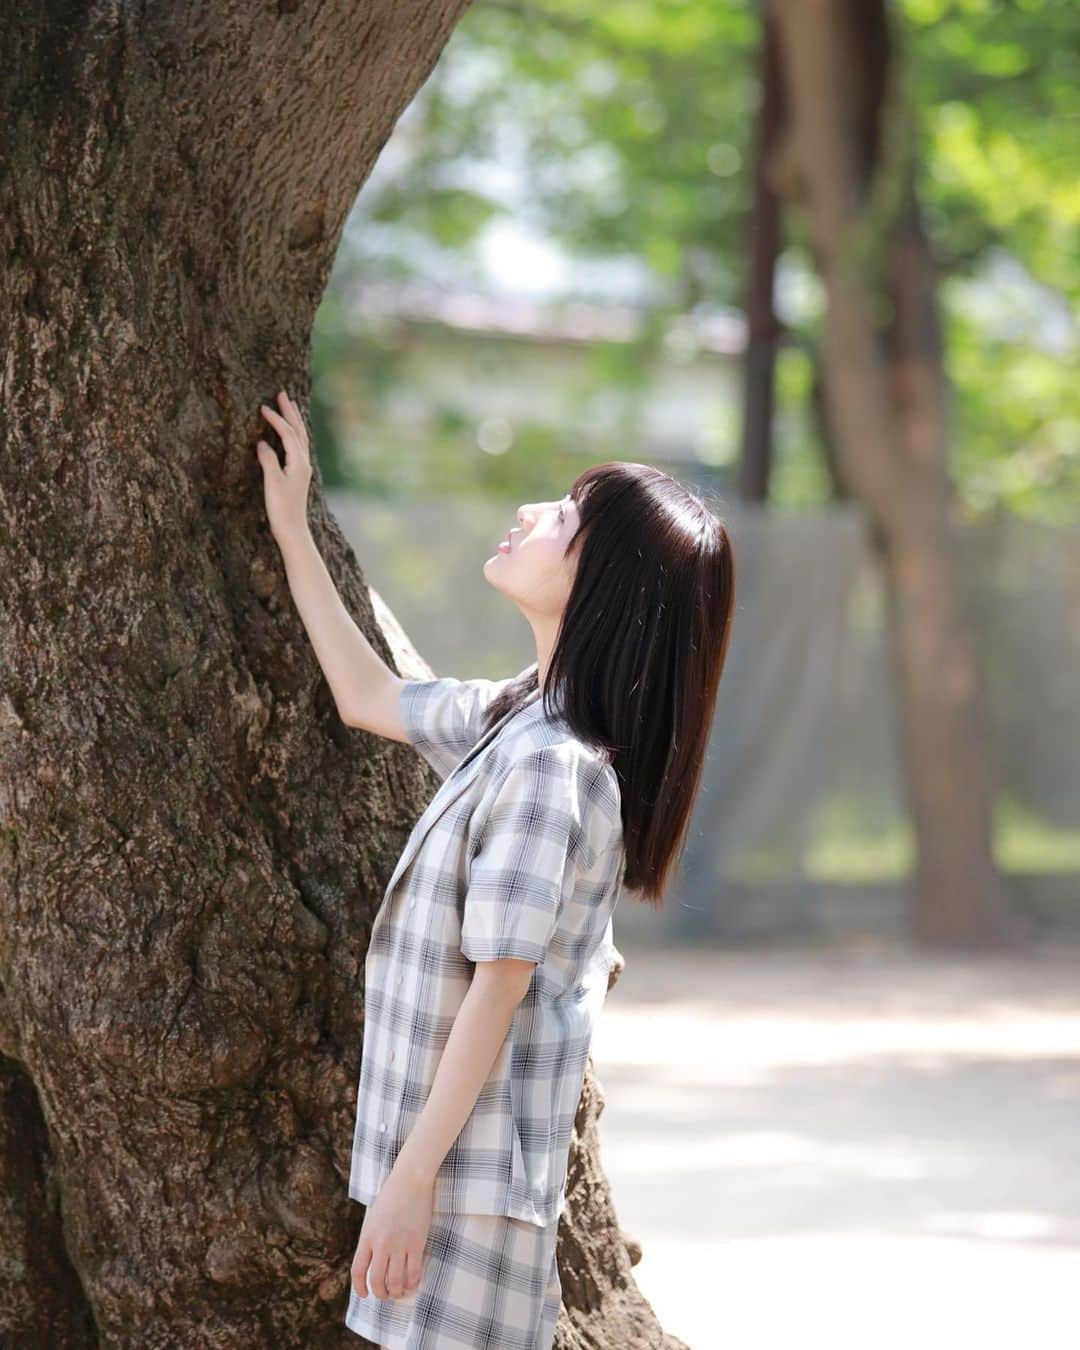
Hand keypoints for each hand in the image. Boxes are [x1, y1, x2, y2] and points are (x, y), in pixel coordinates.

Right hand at [255, 389, 311, 543]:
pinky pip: (298, 446)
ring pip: (300, 438)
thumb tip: (262, 442)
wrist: (292, 528)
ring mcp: (302, 468)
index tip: (263, 407)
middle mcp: (304, 463)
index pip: (287, 434)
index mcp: (299, 462)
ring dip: (295, 420)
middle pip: (298, 431)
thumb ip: (268, 460)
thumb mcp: (272, 482)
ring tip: (290, 405)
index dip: (276, 419)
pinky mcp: (298, 474)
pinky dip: (294, 434)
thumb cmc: (281, 508)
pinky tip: (290, 433)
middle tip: (283, 394)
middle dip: (290, 412)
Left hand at [351, 1165, 433, 1300]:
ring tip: (399, 1292)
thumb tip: (373, 1261)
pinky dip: (413, 1283)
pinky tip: (413, 1283)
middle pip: (377, 1280)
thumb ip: (371, 1239)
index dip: (359, 1288)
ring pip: (396, 1281)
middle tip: (385, 1294)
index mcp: (367, 1236)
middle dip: (381, 1293)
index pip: (358, 1271)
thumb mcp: (373, 1217)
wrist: (410, 1179)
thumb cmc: (391, 1195)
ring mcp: (400, 1244)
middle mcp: (381, 1243)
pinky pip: (414, 1272)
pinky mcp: (417, 1243)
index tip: (364, 1294)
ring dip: (397, 1292)